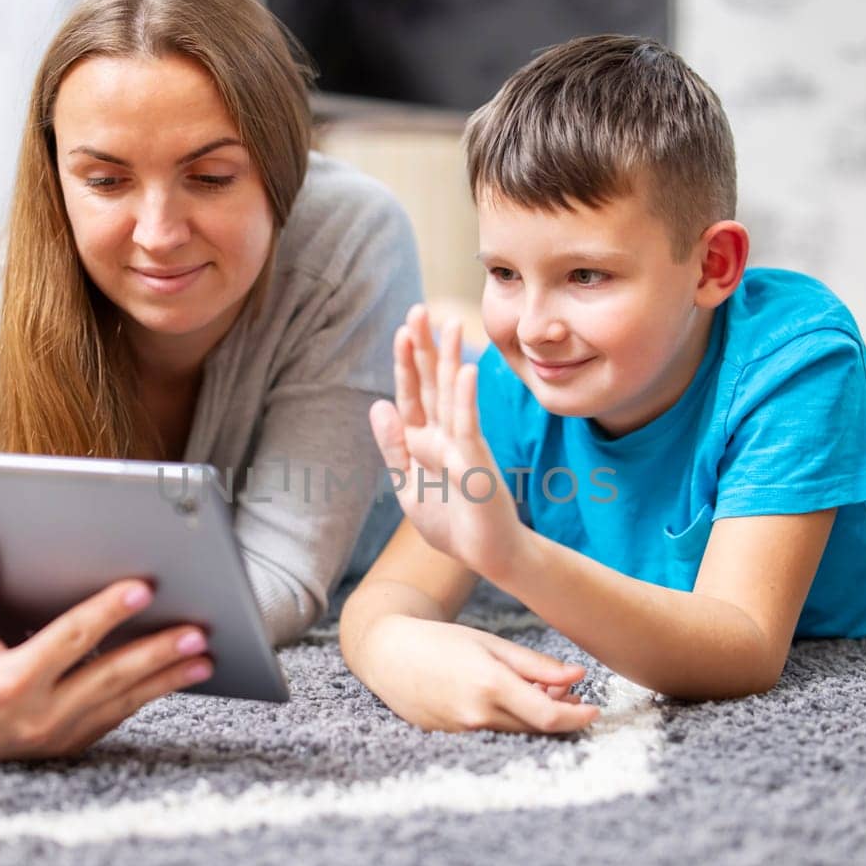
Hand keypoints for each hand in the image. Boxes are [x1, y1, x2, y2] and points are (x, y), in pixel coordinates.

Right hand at [0, 530, 213, 763]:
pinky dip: (148, 695)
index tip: (143, 589)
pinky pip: (117, 715)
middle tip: (197, 630)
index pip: (70, 639)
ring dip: (167, 678)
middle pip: (110, 676)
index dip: (107, 612)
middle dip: (158, 653)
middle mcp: (40, 713)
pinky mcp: (70, 745)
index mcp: (11, 682)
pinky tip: (178, 675)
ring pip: (124, 701)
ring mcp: (59, 734)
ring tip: (204, 657)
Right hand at [361, 614, 598, 733]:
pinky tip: (512, 702)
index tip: (595, 709)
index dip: (578, 718)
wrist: (387, 655)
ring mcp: (462, 733)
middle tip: (571, 696)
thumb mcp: (491, 644)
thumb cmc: (440, 641)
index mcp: (491, 687)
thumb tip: (578, 676)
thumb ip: (536, 665)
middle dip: (561, 716)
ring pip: (516, 736)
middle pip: (536, 730)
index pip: (549, 717)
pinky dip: (510, 724)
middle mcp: (477, 716)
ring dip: (537, 720)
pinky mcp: (450, 740)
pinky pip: (493, 737)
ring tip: (543, 694)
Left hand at [370, 305, 524, 578]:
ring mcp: (463, 444)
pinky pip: (469, 425)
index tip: (402, 330)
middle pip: (433, 384)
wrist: (487, 555)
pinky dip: (465, 399)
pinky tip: (464, 371)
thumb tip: (377, 405)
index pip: (412, 395)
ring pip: (453, 396)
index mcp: (424, 441)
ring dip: (450, 361)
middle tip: (420, 310)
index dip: (406, 364)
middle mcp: (445, 435)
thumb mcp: (407, 486)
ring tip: (448, 325)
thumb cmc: (452, 523)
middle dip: (426, 348)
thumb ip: (393, 447)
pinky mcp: (477, 461)